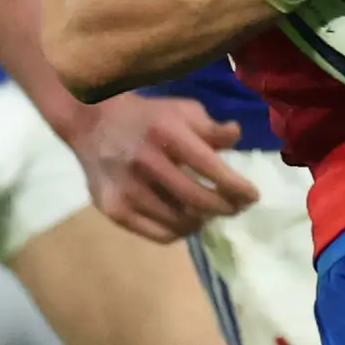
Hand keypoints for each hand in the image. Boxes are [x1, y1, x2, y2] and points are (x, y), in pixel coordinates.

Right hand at [71, 92, 257, 241]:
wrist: (91, 124)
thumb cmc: (146, 118)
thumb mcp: (181, 111)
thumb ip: (211, 127)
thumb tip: (236, 136)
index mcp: (165, 132)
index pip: (211, 169)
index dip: (237, 187)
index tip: (252, 196)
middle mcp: (144, 162)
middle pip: (199, 200)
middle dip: (226, 208)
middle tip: (236, 207)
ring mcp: (127, 189)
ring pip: (181, 222)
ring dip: (204, 220)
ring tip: (210, 212)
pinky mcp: (114, 209)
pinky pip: (159, 234)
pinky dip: (180, 231)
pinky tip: (186, 220)